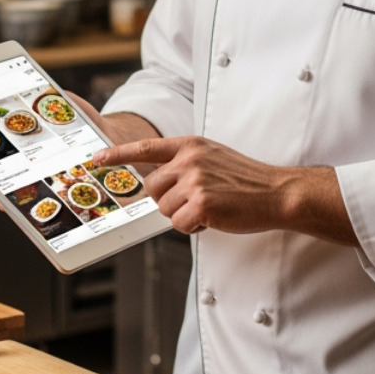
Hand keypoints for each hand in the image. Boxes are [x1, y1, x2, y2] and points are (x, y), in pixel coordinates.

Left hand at [94, 136, 355, 244]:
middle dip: (168, 202)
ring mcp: (195, 181)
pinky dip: (194, 228)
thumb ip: (185, 165)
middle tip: (196, 202)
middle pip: (152, 189)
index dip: (118, 155)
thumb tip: (157, 185)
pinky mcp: (202, 203)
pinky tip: (214, 218)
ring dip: (183, 216)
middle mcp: (190, 159)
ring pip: (164, 210)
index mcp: (191, 145)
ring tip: (210, 208)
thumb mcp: (214, 158)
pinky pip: (180, 225)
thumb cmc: (247, 180)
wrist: (277, 192)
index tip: (97, 159)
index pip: (146, 148)